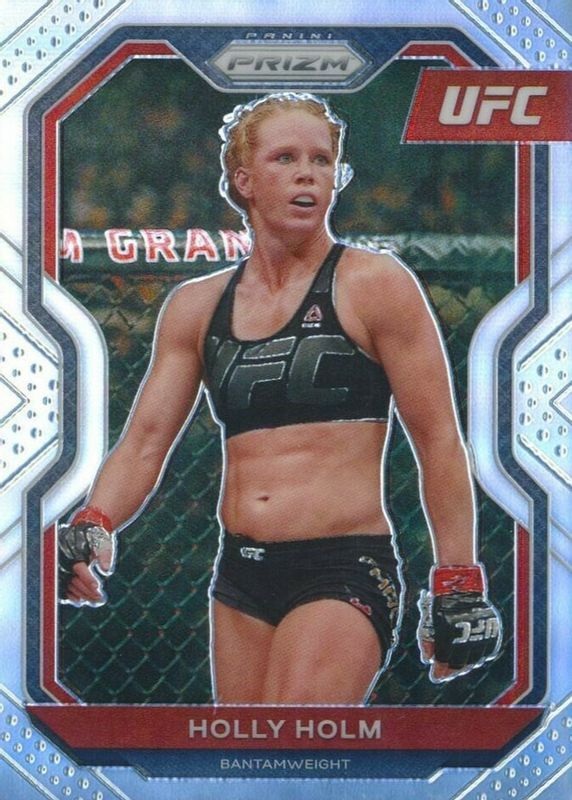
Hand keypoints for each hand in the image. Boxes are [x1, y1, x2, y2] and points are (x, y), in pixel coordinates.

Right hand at [58, 508, 115, 606]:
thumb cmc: (94, 535)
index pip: (79, 568)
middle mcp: (64, 559)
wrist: (85, 528)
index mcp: (73, 550)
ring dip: (82, 594)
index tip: (97, 587)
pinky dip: (71, 594)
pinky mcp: (62, 571)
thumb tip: (106, 570)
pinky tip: (81, 600)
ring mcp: (61, 566)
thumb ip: (104, 555)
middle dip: (87, 590)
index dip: (88, 578)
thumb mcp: (102, 541)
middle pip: (74, 579)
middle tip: (100, 598)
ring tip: (95, 600)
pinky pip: (63, 586)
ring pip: (69, 585)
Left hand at [417, 564, 501, 682]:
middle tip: (446, 674)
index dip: (439, 670)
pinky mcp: (493, 630)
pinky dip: (480, 656)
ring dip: (465, 665)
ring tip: (458, 666)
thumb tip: (428, 661)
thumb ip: (428, 642)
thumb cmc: (441, 602)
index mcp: (448, 632)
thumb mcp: (430, 620)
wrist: (461, 584)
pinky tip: (472, 657)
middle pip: (460, 663)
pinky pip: (488, 651)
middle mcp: (466, 634)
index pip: (445, 660)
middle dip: (451, 670)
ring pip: (475, 660)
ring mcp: (481, 633)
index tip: (436, 676)